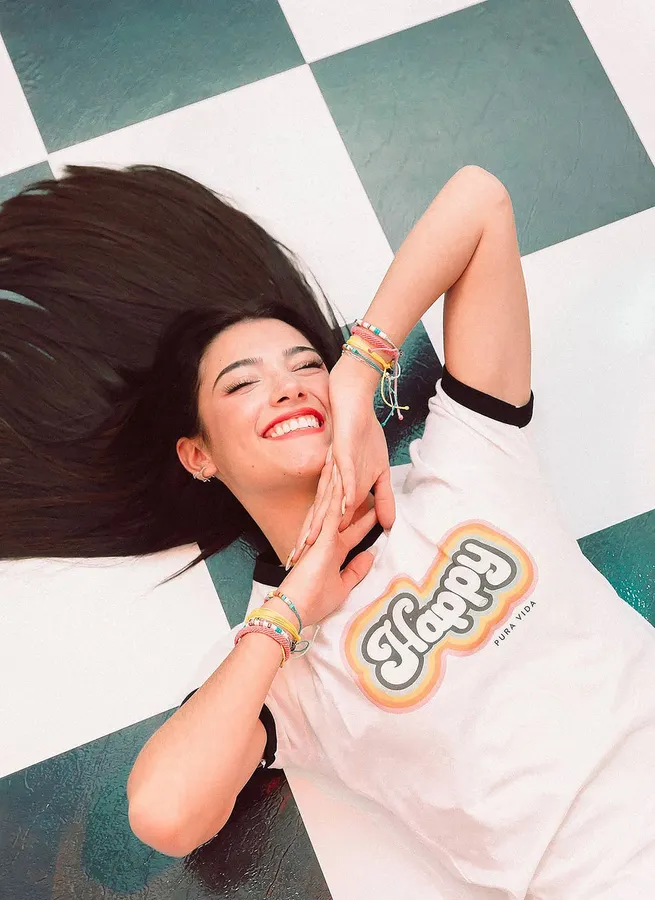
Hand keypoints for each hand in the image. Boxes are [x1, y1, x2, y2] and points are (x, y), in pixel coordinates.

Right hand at [280, 463, 378, 628]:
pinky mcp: (321, 535)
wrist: (291, 611)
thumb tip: (370, 555)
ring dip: (335, 477)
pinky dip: (336, 490)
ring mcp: (323, 534)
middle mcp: (327, 537)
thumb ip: (356, 569)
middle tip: (349, 463)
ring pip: (331, 499)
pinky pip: (331, 508)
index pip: (354, 527)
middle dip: (344, 485)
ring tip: (337, 453)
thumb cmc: (313, 602)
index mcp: (333, 549)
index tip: (374, 501)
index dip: (365, 514)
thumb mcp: (343, 585)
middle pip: (339, 505)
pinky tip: (337, 472)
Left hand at [289, 353, 394, 565]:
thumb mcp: (378, 475)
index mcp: (337, 488)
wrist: (353, 404)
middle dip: (308, 539)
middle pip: (317, 515)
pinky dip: (345, 490)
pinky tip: (343, 507)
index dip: (317, 542)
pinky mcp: (344, 454)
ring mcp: (336, 469)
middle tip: (295, 562)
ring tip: (312, 543)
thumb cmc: (363, 437)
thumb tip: (389, 525)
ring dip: (320, 521)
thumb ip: (381, 500)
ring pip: (326, 499)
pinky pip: (345, 475)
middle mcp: (331, 482)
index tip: (306, 564)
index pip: (325, 521)